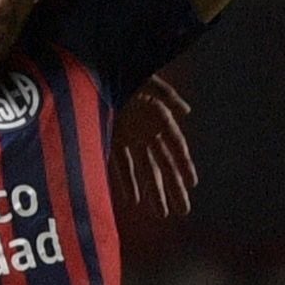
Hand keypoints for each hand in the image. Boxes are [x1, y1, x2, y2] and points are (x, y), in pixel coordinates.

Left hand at [110, 73, 197, 217]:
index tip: (192, 182)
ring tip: (163, 213)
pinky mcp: (113, 140)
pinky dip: (128, 182)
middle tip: (184, 211)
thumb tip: (187, 110)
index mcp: (158, 116)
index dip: (184, 163)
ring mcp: (130, 138)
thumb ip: (164, 93)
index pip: (175, 144)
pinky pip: (122, 166)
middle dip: (174, 188)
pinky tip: (136, 200)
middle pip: (164, 164)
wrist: (91, 70)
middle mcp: (147, 131)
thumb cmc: (121, 71)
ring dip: (154, 191)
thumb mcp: (144, 78)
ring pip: (145, 170)